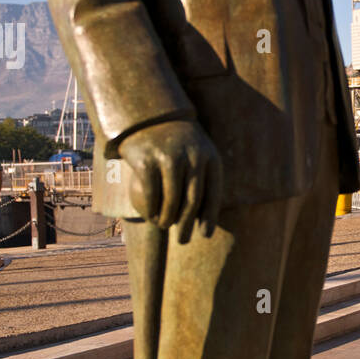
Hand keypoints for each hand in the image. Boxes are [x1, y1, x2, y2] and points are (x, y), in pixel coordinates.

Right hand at [118, 120, 222, 241]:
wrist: (150, 117)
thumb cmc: (179, 145)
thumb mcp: (199, 157)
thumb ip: (204, 186)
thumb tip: (206, 227)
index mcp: (210, 157)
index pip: (213, 193)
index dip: (210, 217)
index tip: (204, 235)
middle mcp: (192, 156)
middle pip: (192, 200)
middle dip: (187, 225)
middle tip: (182, 240)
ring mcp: (168, 157)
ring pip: (171, 199)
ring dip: (167, 220)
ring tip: (164, 226)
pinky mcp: (146, 159)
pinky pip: (150, 192)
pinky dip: (151, 209)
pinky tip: (149, 216)